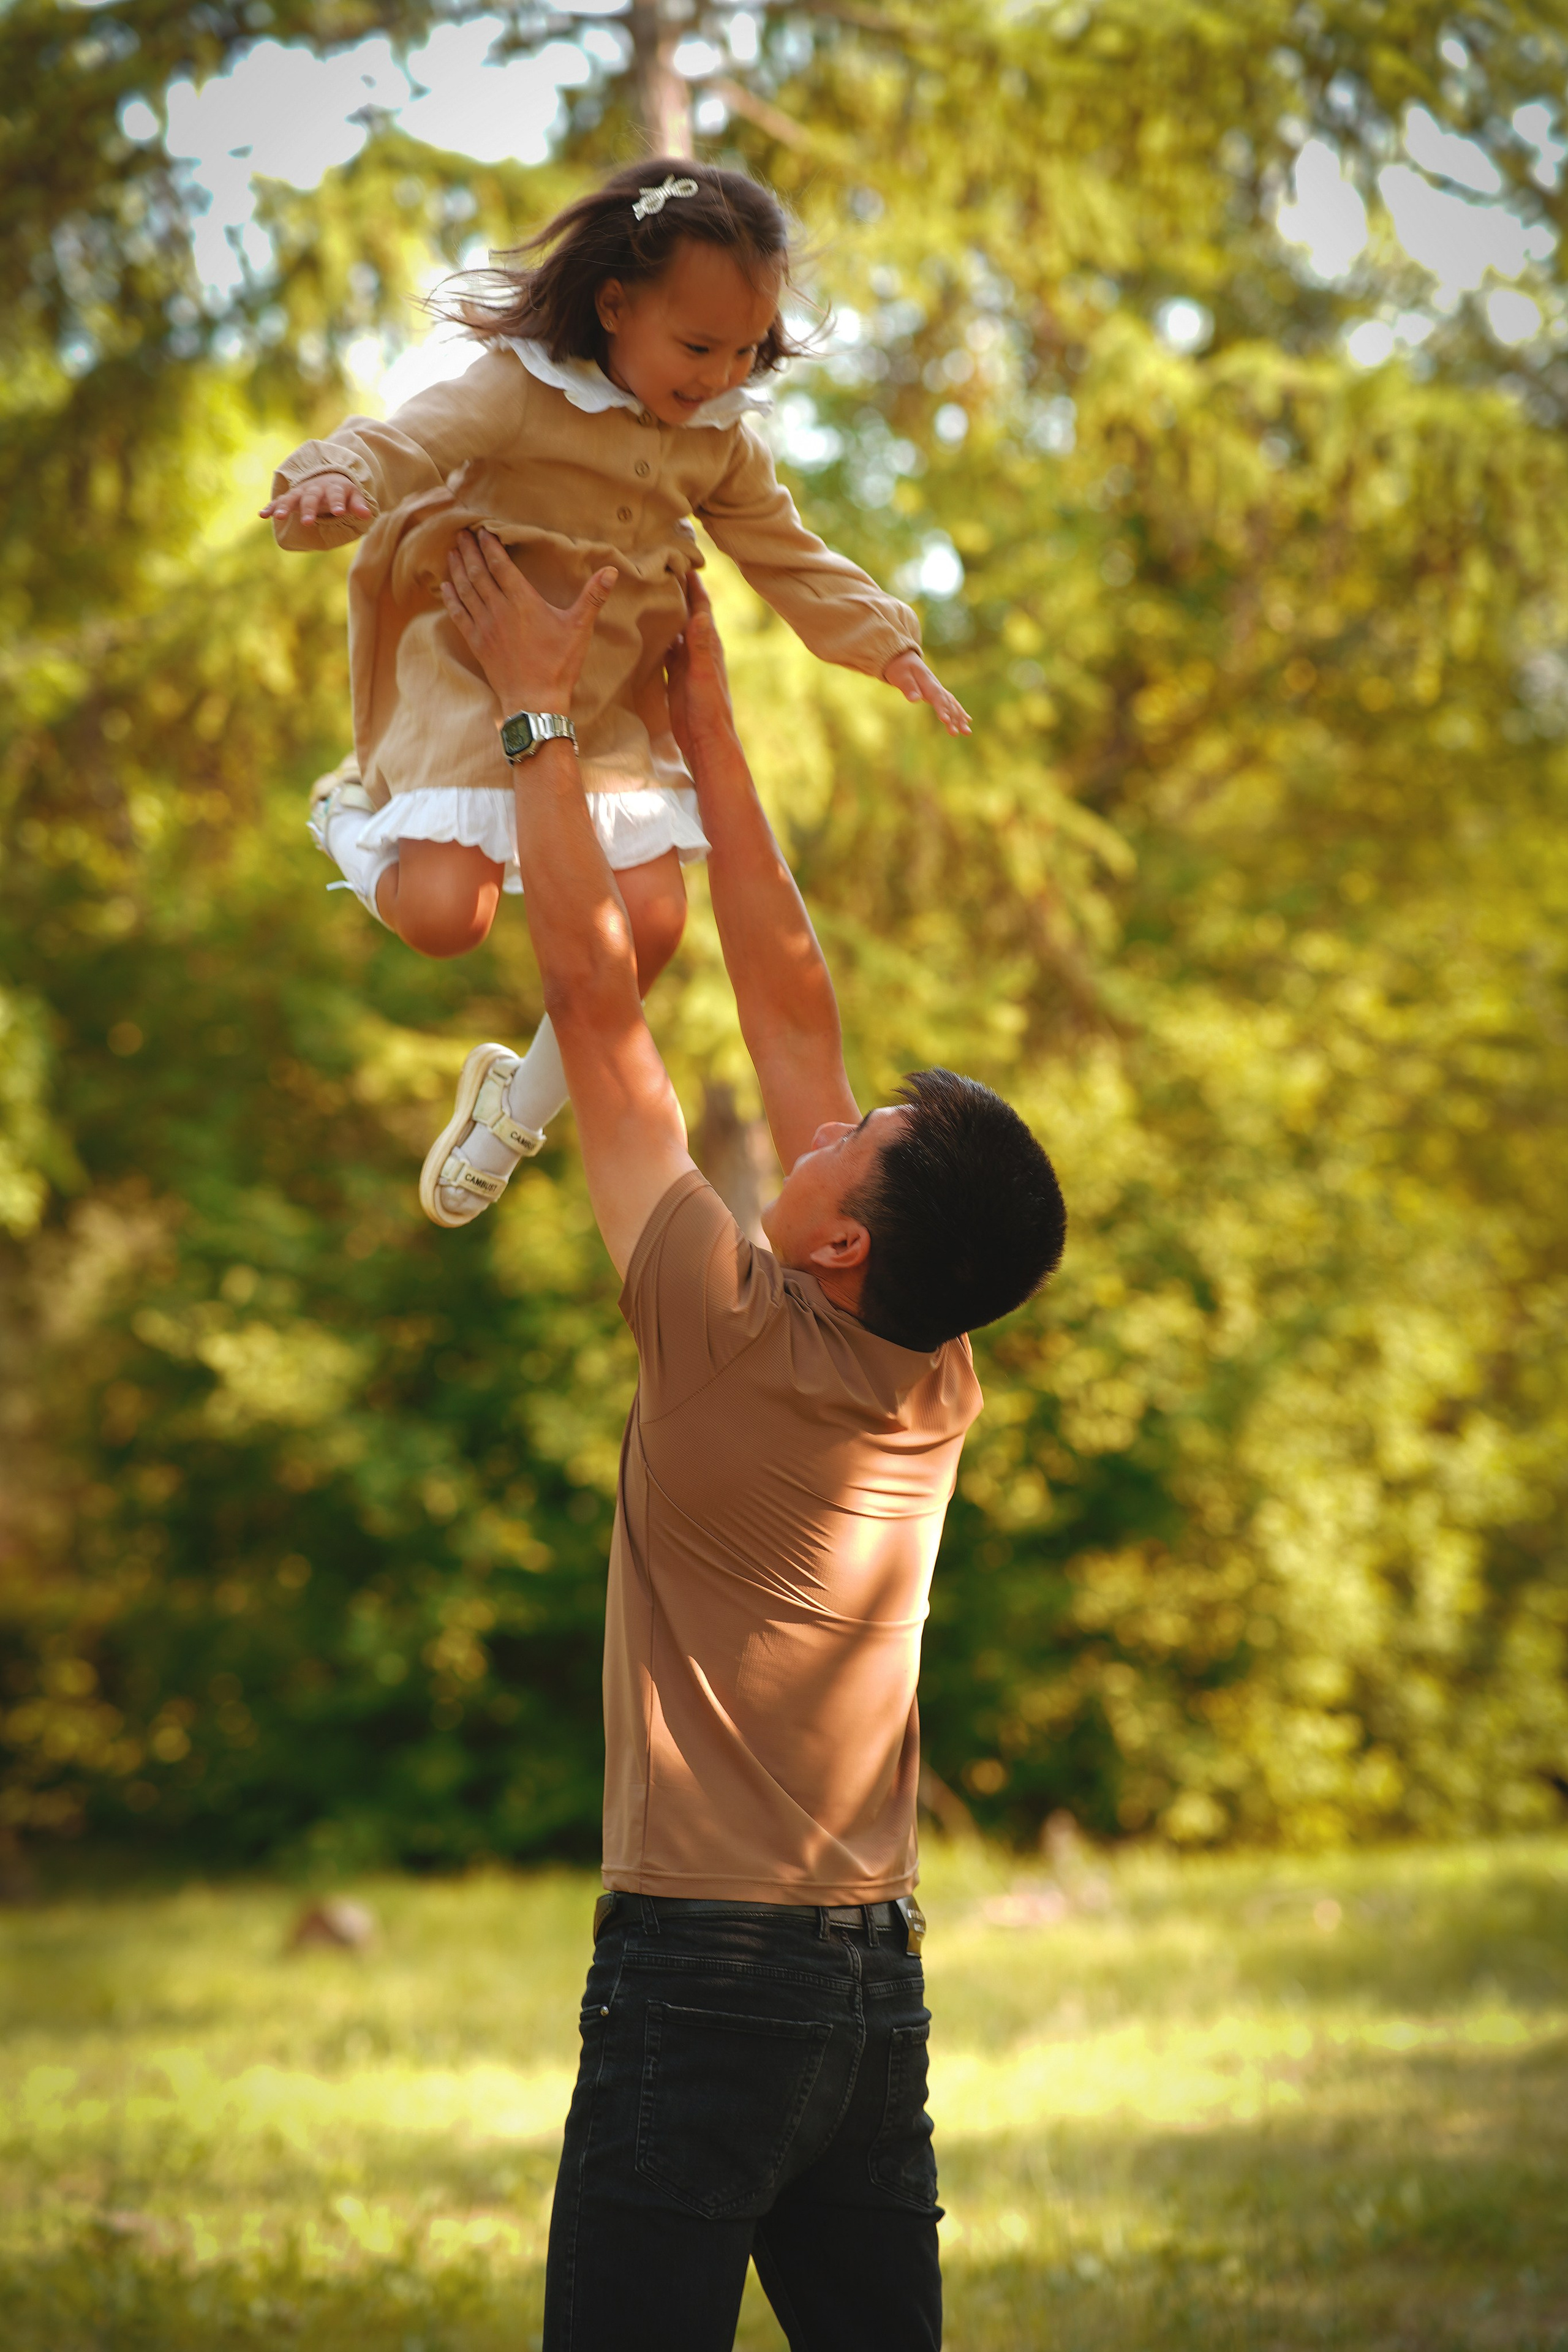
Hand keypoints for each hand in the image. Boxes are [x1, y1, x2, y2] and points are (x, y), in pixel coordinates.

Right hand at [260, 472, 372, 531]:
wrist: (328, 476)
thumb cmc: (343, 491)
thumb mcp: (353, 495)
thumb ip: (359, 504)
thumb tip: (367, 515)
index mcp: (333, 488)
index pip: (336, 495)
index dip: (338, 503)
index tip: (340, 512)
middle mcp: (315, 489)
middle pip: (311, 498)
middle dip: (309, 509)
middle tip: (308, 522)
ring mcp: (302, 492)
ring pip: (292, 499)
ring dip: (285, 507)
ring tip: (279, 517)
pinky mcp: (291, 497)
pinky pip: (279, 502)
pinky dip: (271, 507)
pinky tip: (262, 515)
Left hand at [440, 528, 616, 713]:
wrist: (534, 700)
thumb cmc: (558, 665)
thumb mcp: (579, 628)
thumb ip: (593, 597)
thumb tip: (612, 571)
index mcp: (522, 601)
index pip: (500, 565)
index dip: (490, 546)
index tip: (482, 531)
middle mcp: (499, 609)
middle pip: (478, 573)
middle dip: (469, 551)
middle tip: (461, 533)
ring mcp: (485, 626)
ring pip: (465, 590)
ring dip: (457, 569)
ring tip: (452, 552)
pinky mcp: (477, 643)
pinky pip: (459, 615)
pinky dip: (451, 598)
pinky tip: (445, 586)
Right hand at [665, 573, 737, 767]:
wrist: (704, 741)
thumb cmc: (707, 710)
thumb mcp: (702, 676)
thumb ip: (702, 646)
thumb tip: (702, 612)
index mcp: (709, 647)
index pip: (702, 608)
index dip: (694, 586)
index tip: (683, 562)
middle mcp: (699, 652)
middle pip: (687, 615)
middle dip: (677, 593)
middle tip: (661, 571)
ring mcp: (686, 665)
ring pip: (675, 632)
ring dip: (666, 614)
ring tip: (649, 593)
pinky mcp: (675, 678)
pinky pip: (665, 652)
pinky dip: (657, 638)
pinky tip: (644, 630)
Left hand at [883, 649, 971, 736]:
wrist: (903, 658)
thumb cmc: (900, 668)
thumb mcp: (900, 676)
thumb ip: (908, 687)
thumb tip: (915, 699)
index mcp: (927, 682)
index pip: (937, 697)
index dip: (941, 708)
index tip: (945, 721)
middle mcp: (936, 686)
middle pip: (948, 703)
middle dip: (954, 718)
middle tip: (958, 733)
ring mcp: (938, 689)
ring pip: (952, 704)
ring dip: (959, 718)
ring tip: (967, 732)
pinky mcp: (938, 693)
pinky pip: (951, 703)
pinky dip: (959, 712)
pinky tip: (967, 721)